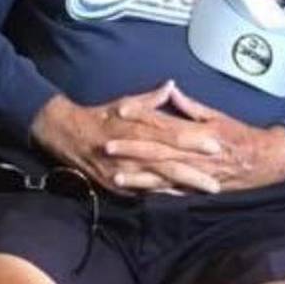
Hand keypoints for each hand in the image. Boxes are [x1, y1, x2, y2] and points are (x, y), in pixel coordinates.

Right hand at [31, 82, 229, 195]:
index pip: (171, 135)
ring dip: (185, 187)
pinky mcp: (117, 185)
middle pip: (169, 163)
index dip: (194, 141)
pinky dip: (164, 195)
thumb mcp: (124, 102)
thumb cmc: (100, 116)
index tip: (215, 145)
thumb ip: (151, 99)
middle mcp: (132, 151)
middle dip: (195, 172)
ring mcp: (124, 171)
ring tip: (207, 191)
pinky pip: (145, 191)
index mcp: (136, 127)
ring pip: (159, 181)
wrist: (66, 135)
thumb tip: (171, 86)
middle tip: (218, 180)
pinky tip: (182, 197)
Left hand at [101, 81, 284, 194]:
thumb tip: (169, 89)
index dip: (140, 115)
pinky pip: (174, 192)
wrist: (264, 160)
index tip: (118, 111)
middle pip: (156, 149)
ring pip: (161, 175)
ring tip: (115, 176)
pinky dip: (155, 193)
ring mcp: (195, 174)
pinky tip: (138, 194)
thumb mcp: (216, 115)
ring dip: (137, 176)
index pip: (163, 121)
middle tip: (107, 146)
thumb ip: (189, 105)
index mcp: (196, 132)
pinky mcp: (198, 189)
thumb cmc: (239, 135)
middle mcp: (193, 154)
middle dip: (130, 148)